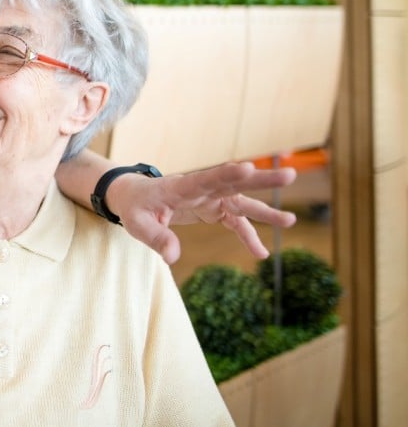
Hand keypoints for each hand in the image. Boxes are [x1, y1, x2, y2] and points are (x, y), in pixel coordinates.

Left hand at [108, 161, 296, 263]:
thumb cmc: (134, 207)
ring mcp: (209, 198)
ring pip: (241, 201)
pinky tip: (261, 253)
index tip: (247, 168)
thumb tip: (173, 258)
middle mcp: (201, 189)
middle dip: (261, 180)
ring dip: (265, 210)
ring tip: (291, 220)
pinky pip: (235, 222)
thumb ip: (156, 238)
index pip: (206, 178)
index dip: (226, 174)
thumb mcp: (137, 224)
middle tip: (290, 175)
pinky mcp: (212, 209)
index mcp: (180, 186)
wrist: (134, 198)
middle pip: (234, 182)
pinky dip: (248, 236)